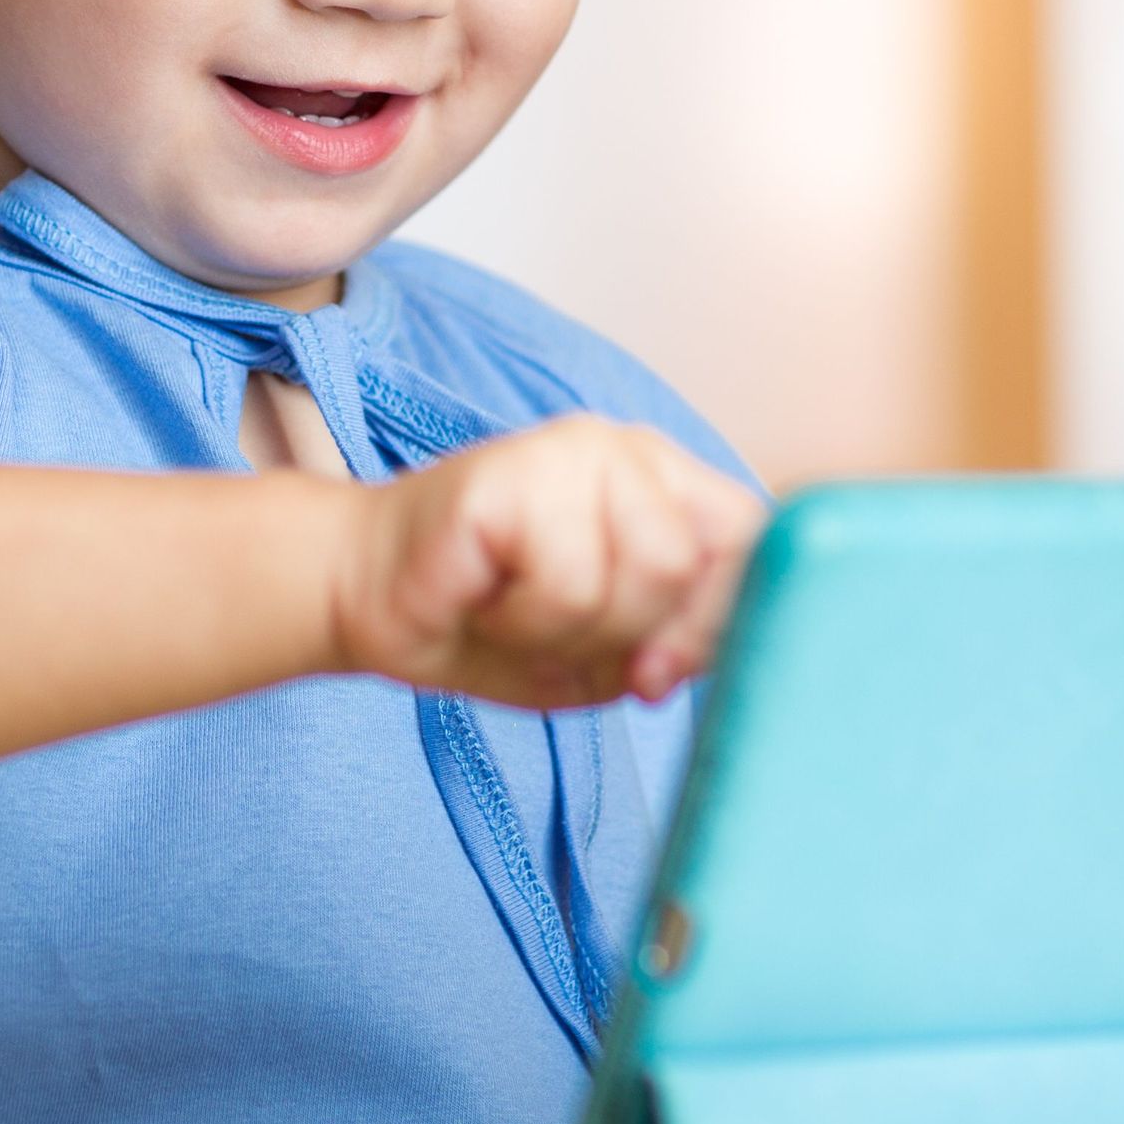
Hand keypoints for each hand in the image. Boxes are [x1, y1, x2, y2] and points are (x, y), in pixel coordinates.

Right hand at [329, 417, 766, 709]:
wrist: (368, 602)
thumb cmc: (491, 623)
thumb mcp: (610, 650)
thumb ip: (683, 639)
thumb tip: (728, 644)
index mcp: (668, 484)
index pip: (755, 545)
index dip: (717, 623)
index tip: (654, 673)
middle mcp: (630, 451)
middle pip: (690, 568)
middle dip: (624, 633)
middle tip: (554, 629)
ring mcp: (571, 450)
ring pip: (641, 574)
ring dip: (571, 630)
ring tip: (517, 609)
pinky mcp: (510, 471)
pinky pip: (567, 580)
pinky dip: (524, 620)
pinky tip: (484, 594)